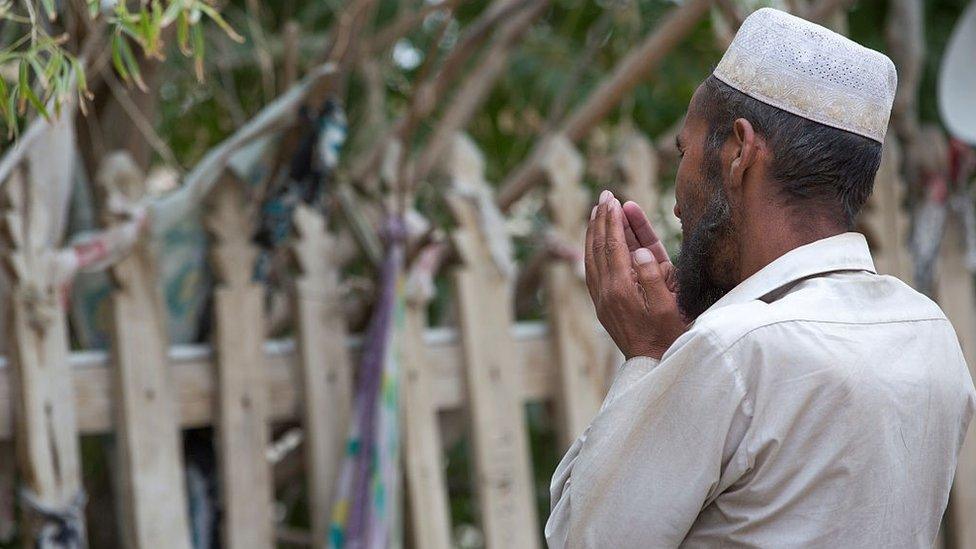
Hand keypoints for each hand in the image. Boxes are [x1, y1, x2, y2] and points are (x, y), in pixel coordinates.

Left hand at [585, 190, 685, 359]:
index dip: (613, 220)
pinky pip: (593, 271)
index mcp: (622, 289)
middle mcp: (607, 292)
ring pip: (592, 257)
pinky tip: (595, 240)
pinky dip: (593, 251)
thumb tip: (638, 251)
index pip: (614, 246)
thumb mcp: (669, 307)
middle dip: (602, 219)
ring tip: (596, 211)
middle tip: (605, 195)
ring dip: (594, 232)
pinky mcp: (603, 304)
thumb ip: (652, 277)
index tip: (614, 199)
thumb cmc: (669, 337)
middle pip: (600, 247)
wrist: (654, 366)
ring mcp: (602, 299)